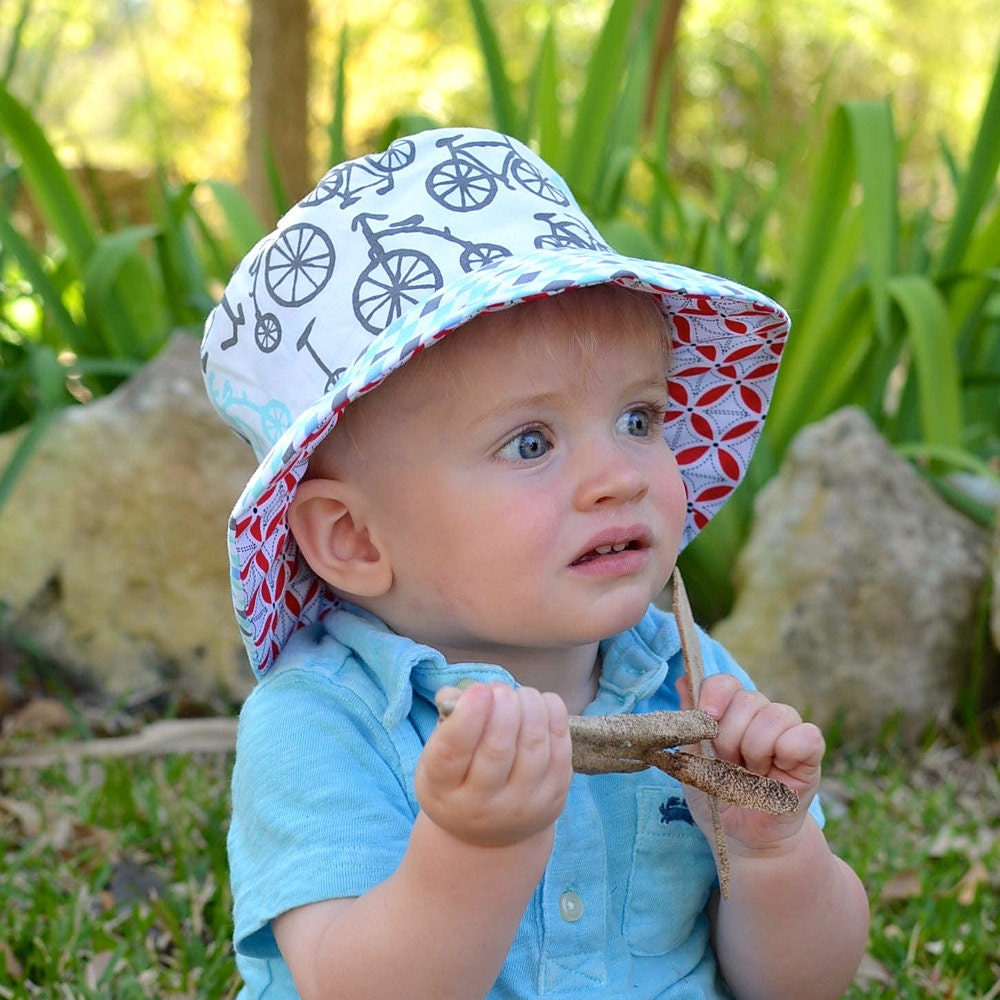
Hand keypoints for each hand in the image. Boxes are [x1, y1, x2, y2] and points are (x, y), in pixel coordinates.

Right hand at [415, 683, 572, 847]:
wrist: (490, 833)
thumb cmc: (460, 778)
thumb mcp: (438, 754)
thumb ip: (449, 717)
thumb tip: (468, 691)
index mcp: (443, 789)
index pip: (453, 752)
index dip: (468, 717)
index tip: (479, 690)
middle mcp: (481, 805)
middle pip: (498, 749)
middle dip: (504, 706)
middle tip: (500, 690)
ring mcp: (522, 806)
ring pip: (534, 746)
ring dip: (530, 706)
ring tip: (521, 695)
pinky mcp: (554, 798)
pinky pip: (561, 749)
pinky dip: (553, 715)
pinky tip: (542, 704)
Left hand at [679, 673, 824, 854]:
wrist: (741, 838)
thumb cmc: (716, 798)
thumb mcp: (692, 760)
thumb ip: (690, 722)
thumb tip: (683, 679)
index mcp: (729, 713)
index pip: (725, 683)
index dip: (715, 694)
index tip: (708, 717)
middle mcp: (758, 716)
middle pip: (748, 699)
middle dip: (731, 736)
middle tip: (730, 765)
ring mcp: (786, 733)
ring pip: (775, 714)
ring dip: (756, 749)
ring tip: (752, 774)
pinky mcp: (809, 755)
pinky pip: (806, 735)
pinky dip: (789, 749)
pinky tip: (776, 771)